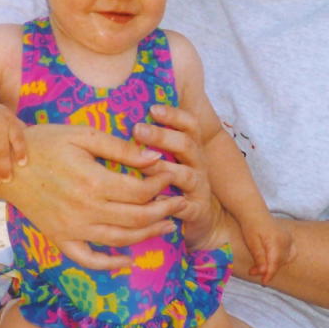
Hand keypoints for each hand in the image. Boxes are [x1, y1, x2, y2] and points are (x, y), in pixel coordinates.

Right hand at [0, 122, 184, 259]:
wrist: (6, 165)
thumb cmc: (46, 142)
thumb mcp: (83, 134)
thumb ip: (120, 148)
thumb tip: (154, 157)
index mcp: (92, 181)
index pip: (140, 190)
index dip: (161, 184)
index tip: (171, 174)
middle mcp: (84, 210)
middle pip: (137, 218)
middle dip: (164, 211)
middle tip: (181, 202)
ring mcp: (72, 229)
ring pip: (120, 240)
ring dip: (148, 235)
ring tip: (168, 225)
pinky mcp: (60, 239)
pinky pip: (89, 259)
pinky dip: (110, 264)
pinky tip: (128, 260)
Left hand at [133, 104, 222, 246]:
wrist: (203, 218)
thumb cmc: (176, 183)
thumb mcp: (173, 159)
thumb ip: (156, 141)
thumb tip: (124, 118)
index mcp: (191, 148)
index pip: (189, 125)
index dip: (174, 115)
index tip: (153, 109)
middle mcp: (198, 164)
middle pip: (186, 145)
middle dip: (162, 136)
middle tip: (138, 130)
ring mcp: (199, 187)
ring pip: (185, 175)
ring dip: (163, 168)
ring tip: (142, 165)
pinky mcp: (197, 210)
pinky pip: (183, 206)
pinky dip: (168, 203)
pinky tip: (151, 200)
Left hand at [244, 215, 296, 284]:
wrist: (255, 214)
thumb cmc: (251, 227)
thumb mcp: (252, 243)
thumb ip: (259, 258)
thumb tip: (263, 272)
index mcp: (275, 241)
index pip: (275, 263)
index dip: (269, 274)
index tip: (263, 282)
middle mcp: (285, 240)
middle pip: (279, 262)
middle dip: (267, 270)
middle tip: (252, 271)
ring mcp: (289, 240)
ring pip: (284, 260)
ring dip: (272, 265)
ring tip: (258, 265)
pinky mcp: (290, 240)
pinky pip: (290, 254)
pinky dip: (282, 260)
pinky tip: (272, 260)